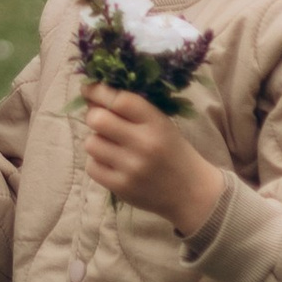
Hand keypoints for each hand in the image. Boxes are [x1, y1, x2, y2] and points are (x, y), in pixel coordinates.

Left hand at [82, 86, 226, 240]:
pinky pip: (92, 166)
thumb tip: (93, 98)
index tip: (89, 88)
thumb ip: (133, 110)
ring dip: (96, 140)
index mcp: (157, 123)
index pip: (121, 100)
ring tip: (109, 144)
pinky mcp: (121, 187)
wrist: (191, 192)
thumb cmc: (173, 152)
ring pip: (91, 143)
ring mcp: (131, 168)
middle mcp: (143, 144)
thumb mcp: (163, 124)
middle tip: (99, 119)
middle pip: (98, 120)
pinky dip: (97, 162)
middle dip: (93, 116)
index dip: (99, 91)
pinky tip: (111, 162)